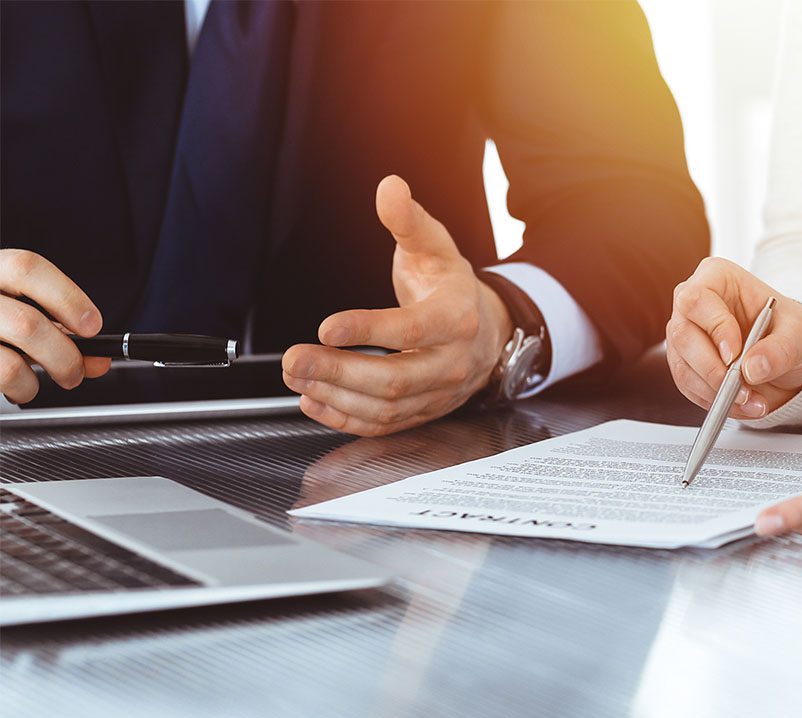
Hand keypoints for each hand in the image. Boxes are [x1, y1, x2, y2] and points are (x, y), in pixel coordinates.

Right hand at [0, 249, 109, 403]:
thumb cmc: (0, 325)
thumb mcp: (25, 316)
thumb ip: (61, 331)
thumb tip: (98, 360)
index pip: (27, 268)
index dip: (67, 297)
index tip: (91, 326)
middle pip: (28, 323)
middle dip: (66, 356)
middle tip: (75, 371)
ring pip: (12, 360)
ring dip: (41, 377)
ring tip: (47, 380)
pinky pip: (1, 375)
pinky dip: (21, 388)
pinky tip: (19, 384)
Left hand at [282, 176, 512, 436]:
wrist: (486, 332)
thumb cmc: (451, 287)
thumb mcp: (435, 247)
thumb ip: (408, 220)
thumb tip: (390, 188)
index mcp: (456, 318)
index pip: (413, 330)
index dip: (368, 331)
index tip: (327, 327)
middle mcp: (451, 362)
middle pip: (396, 379)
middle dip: (339, 372)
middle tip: (293, 359)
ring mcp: (438, 393)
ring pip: (386, 407)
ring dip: (335, 396)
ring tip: (296, 377)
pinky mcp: (423, 412)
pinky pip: (383, 425)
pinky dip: (344, 418)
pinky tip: (313, 399)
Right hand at [665, 257, 801, 419]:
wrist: (791, 355)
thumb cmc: (791, 330)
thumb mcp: (799, 334)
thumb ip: (779, 349)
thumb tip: (753, 368)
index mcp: (717, 277)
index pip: (698, 299)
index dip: (714, 328)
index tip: (735, 354)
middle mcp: (694, 304)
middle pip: (682, 335)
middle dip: (712, 369)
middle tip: (742, 388)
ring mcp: (685, 335)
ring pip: (682, 366)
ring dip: (716, 391)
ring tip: (752, 401)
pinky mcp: (686, 364)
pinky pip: (689, 386)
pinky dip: (714, 401)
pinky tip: (742, 405)